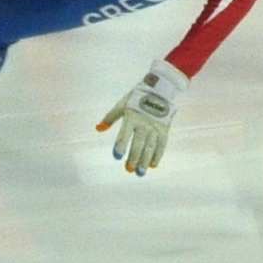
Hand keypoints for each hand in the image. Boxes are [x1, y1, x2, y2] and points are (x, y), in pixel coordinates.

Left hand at [96, 61, 187, 176]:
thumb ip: (109, 118)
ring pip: (149, 147)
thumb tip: (98, 129)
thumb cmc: (136, 98)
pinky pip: (161, 145)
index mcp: (131, 117)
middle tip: (129, 170)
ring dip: (144, 160)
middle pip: (138, 144)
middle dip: (133, 158)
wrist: (159, 90)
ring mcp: (154, 127)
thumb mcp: (121, 105)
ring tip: (140, 173)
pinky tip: (152, 165)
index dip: (120, 146)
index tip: (117, 156)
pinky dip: (157, 155)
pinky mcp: (164, 129)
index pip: (124, 134)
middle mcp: (143, 124)